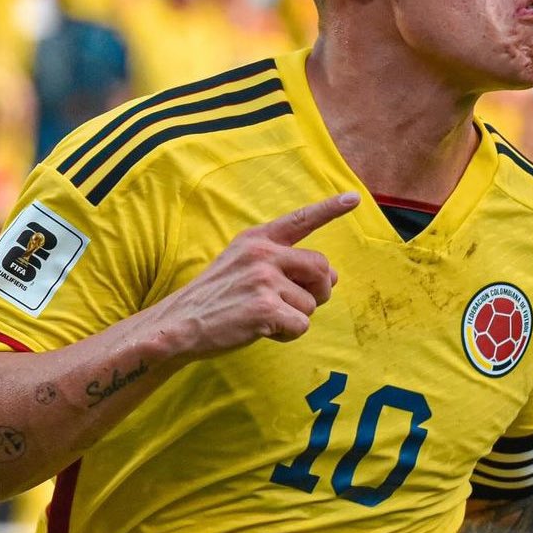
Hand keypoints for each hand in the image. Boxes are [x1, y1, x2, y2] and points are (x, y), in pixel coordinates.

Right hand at [156, 192, 359, 358]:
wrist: (178, 324)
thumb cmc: (215, 298)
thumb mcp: (241, 263)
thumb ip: (283, 263)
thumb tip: (333, 277)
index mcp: (257, 239)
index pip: (300, 220)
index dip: (329, 209)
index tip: (353, 198)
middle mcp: (263, 253)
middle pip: (322, 268)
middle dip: (318, 290)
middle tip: (294, 303)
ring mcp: (263, 279)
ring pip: (311, 303)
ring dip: (295, 317)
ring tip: (263, 316)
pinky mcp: (264, 308)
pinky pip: (301, 325)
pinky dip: (287, 334)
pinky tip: (262, 330)